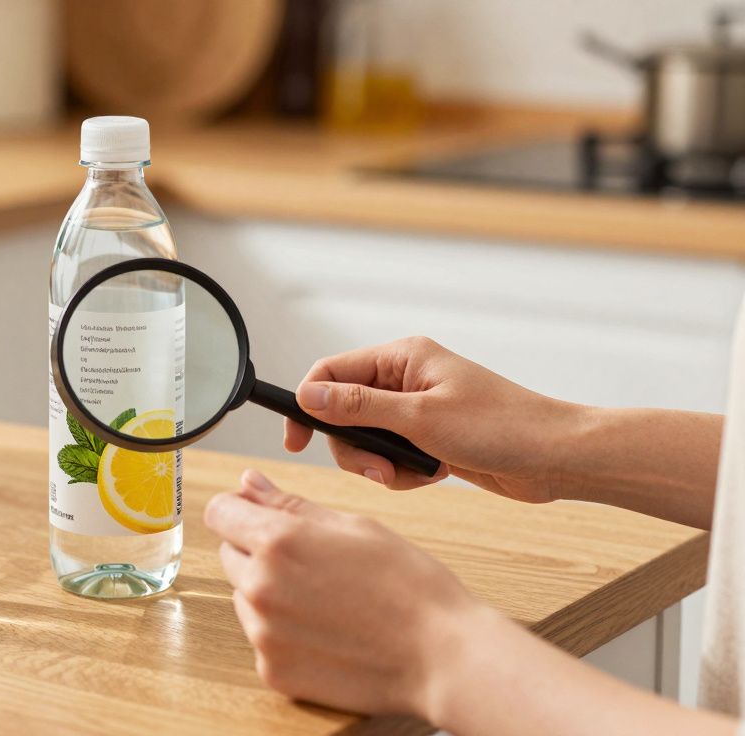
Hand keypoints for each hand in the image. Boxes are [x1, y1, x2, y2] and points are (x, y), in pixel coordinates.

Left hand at [204, 470, 484, 717]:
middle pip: (229, 555)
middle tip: (311, 563)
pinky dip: (283, 633)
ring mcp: (263, 634)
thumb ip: (289, 504)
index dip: (240, 510)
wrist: (442, 655)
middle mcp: (260, 587)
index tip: (259, 516)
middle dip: (258, 552)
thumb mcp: (353, 526)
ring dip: (268, 593)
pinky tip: (326, 631)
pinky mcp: (273, 670)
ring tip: (325, 600)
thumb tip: (247, 484)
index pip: (220, 512)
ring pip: (244, 598)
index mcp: (278, 541)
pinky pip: (261, 638)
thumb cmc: (408, 585)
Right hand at [286, 336, 579, 501]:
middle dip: (354, 448)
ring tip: (412, 477)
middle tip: (378, 472)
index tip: (296, 441)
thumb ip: (358, 408)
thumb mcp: (420, 419)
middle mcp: (406, 378)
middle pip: (343, 412)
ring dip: (381, 465)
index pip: (330, 372)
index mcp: (402, 357)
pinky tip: (433, 475)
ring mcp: (417, 408)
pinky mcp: (429, 436)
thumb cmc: (502, 427)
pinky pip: (392, 456)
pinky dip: (404, 473)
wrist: (556, 458)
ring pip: (366, 439)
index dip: (307, 404)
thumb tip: (308, 395)